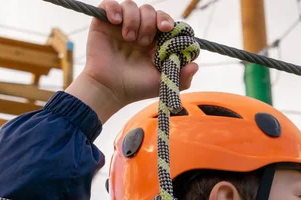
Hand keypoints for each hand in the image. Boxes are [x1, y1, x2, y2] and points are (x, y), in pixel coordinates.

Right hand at [66, 0, 197, 122]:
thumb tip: (196, 64)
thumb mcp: (163, 84)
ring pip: (132, 6)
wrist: (109, 89)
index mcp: (155, 42)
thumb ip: (182, 77)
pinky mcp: (104, 23)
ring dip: (133, 20)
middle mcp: (140, 31)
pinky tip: (116, 22)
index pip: (165, 21)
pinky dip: (114, 9)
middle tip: (144, 42)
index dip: (168, 21)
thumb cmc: (136, 88)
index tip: (166, 29)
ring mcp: (122, 26)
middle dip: (150, 22)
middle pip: (150, 11)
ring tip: (128, 38)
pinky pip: (109, 4)